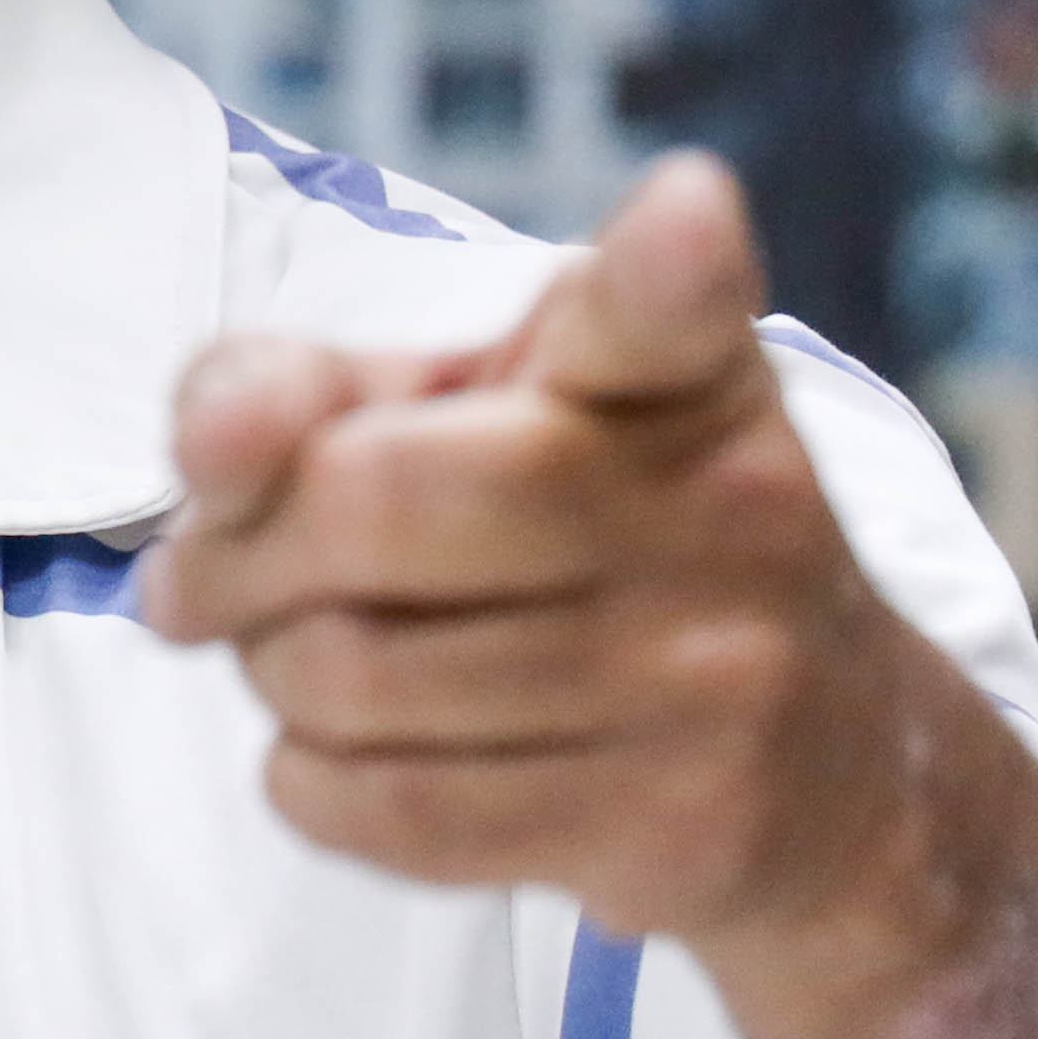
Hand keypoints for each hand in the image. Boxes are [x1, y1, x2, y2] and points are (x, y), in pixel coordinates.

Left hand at [129, 153, 930, 954]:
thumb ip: (321, 393)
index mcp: (683, 371)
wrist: (836, 771)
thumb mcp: (496, 419)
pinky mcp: (680, 827)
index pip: (673, 304)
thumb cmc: (607, 551)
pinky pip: (395, 810)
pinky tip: (341, 752)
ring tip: (295, 661)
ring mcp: (712, 677)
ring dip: (268, 674)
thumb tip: (212, 436)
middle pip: (376, 501)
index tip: (687, 211)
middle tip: (201, 580)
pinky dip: (309, 782)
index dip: (671, 257)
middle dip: (238, 551)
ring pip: (356, 674)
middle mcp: (726, 509)